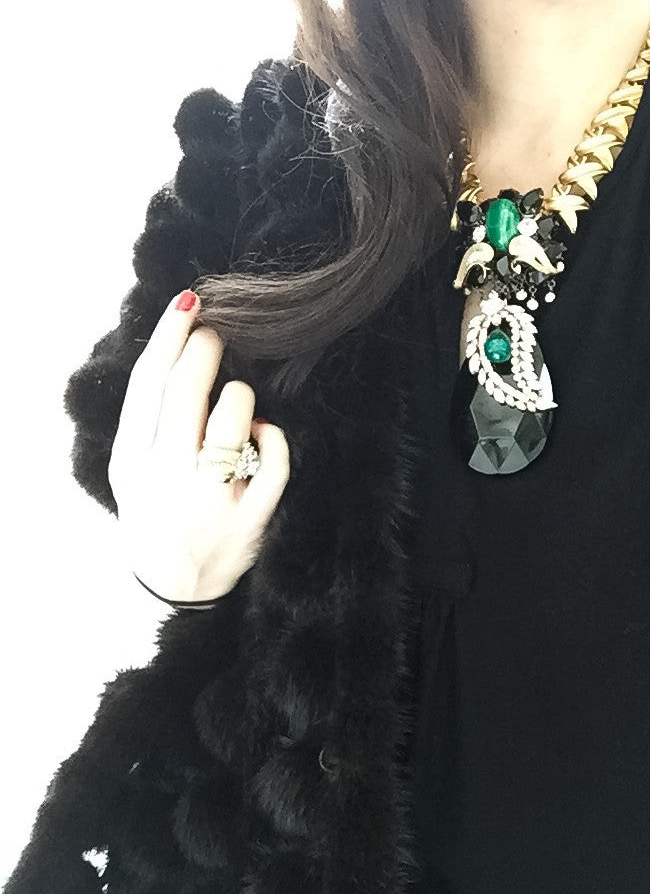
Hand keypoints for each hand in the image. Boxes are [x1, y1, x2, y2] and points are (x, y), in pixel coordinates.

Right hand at [107, 290, 289, 603]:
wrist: (176, 588)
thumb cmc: (158, 512)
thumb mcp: (132, 471)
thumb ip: (149, 419)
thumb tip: (178, 345)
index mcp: (132, 462)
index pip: (148, 386)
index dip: (169, 338)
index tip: (189, 304)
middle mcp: (166, 480)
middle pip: (185, 395)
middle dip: (205, 352)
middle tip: (217, 333)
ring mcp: (209, 503)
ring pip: (231, 425)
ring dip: (240, 397)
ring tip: (239, 396)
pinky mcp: (249, 523)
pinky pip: (273, 464)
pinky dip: (274, 440)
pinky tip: (266, 433)